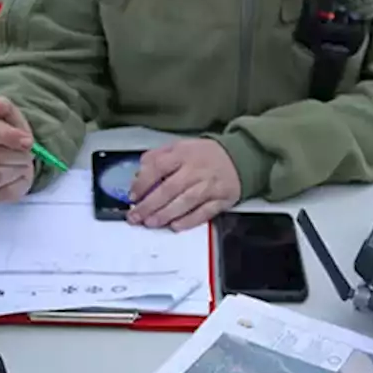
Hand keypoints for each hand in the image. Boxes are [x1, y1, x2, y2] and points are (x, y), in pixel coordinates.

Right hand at [0, 97, 34, 203]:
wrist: (9, 155)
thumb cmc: (6, 134)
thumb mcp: (9, 117)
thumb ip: (3, 107)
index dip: (9, 135)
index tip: (28, 140)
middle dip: (18, 154)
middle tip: (27, 152)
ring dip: (20, 168)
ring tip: (22, 162)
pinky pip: (5, 193)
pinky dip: (20, 183)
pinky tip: (18, 175)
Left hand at [126, 139, 240, 230]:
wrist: (239, 158)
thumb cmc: (204, 155)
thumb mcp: (180, 147)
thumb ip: (158, 156)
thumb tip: (139, 173)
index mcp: (183, 154)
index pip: (158, 167)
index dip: (143, 183)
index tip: (133, 196)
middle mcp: (196, 170)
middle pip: (169, 189)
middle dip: (150, 205)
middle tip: (136, 216)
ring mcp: (209, 185)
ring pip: (185, 202)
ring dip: (166, 214)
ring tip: (151, 222)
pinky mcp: (221, 199)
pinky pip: (204, 212)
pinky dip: (189, 220)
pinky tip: (175, 226)